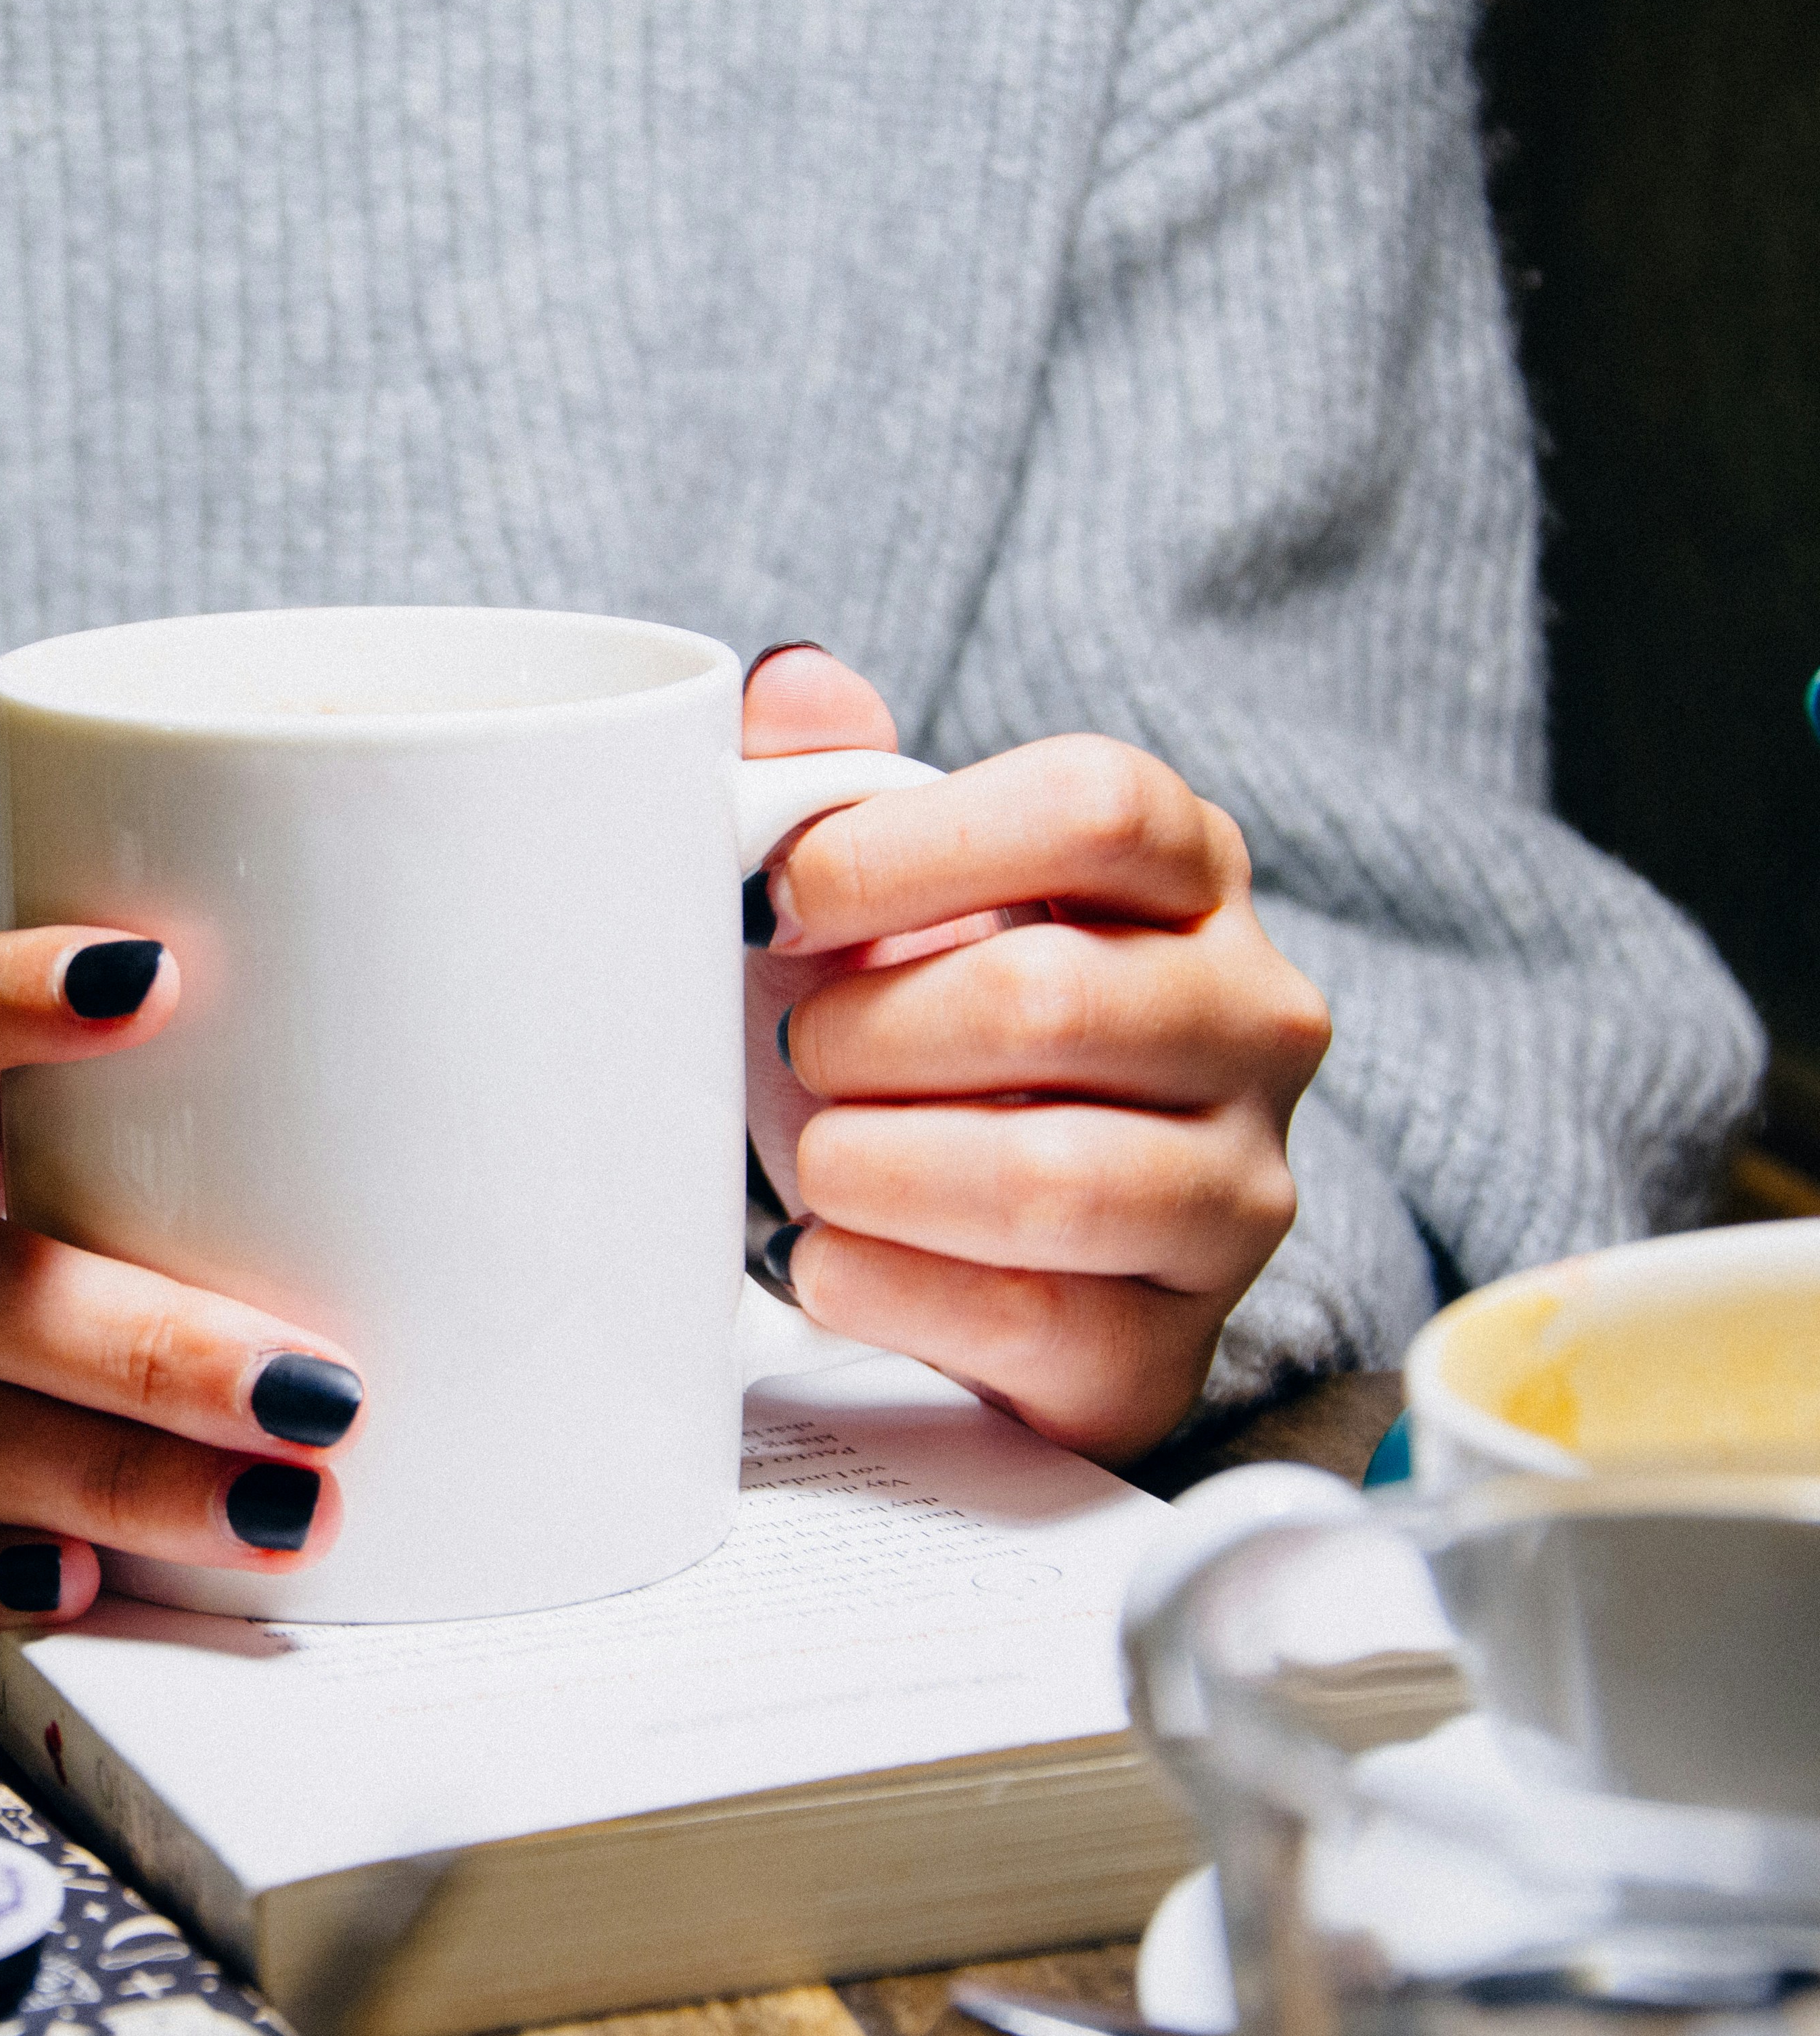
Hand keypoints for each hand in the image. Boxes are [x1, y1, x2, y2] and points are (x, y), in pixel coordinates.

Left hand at [741, 647, 1330, 1461]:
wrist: (983, 1242)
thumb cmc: (929, 1034)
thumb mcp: (890, 895)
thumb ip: (837, 779)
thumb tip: (793, 690)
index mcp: (1190, 876)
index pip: (1097, 807)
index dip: (909, 846)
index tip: (783, 896)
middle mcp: (1252, 1021)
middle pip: (1052, 998)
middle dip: (868, 1031)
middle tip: (796, 1050)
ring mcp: (1236, 1191)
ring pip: (1054, 1179)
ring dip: (875, 1166)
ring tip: (811, 1159)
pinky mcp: (1171, 1345)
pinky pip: (1031, 1320)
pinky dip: (886, 1285)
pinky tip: (827, 1259)